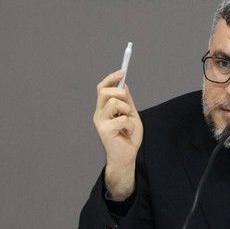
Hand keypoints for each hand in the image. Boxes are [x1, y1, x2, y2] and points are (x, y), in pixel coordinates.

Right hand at [93, 70, 142, 199]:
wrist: (127, 157)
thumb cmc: (128, 137)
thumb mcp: (131, 115)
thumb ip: (127, 101)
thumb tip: (124, 85)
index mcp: (104, 109)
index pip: (102, 88)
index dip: (111, 78)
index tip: (122, 71)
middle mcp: (99, 114)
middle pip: (104, 92)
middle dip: (119, 93)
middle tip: (128, 105)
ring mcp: (100, 122)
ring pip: (113, 103)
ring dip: (126, 110)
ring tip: (128, 122)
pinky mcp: (104, 131)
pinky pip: (122, 119)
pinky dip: (130, 125)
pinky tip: (128, 132)